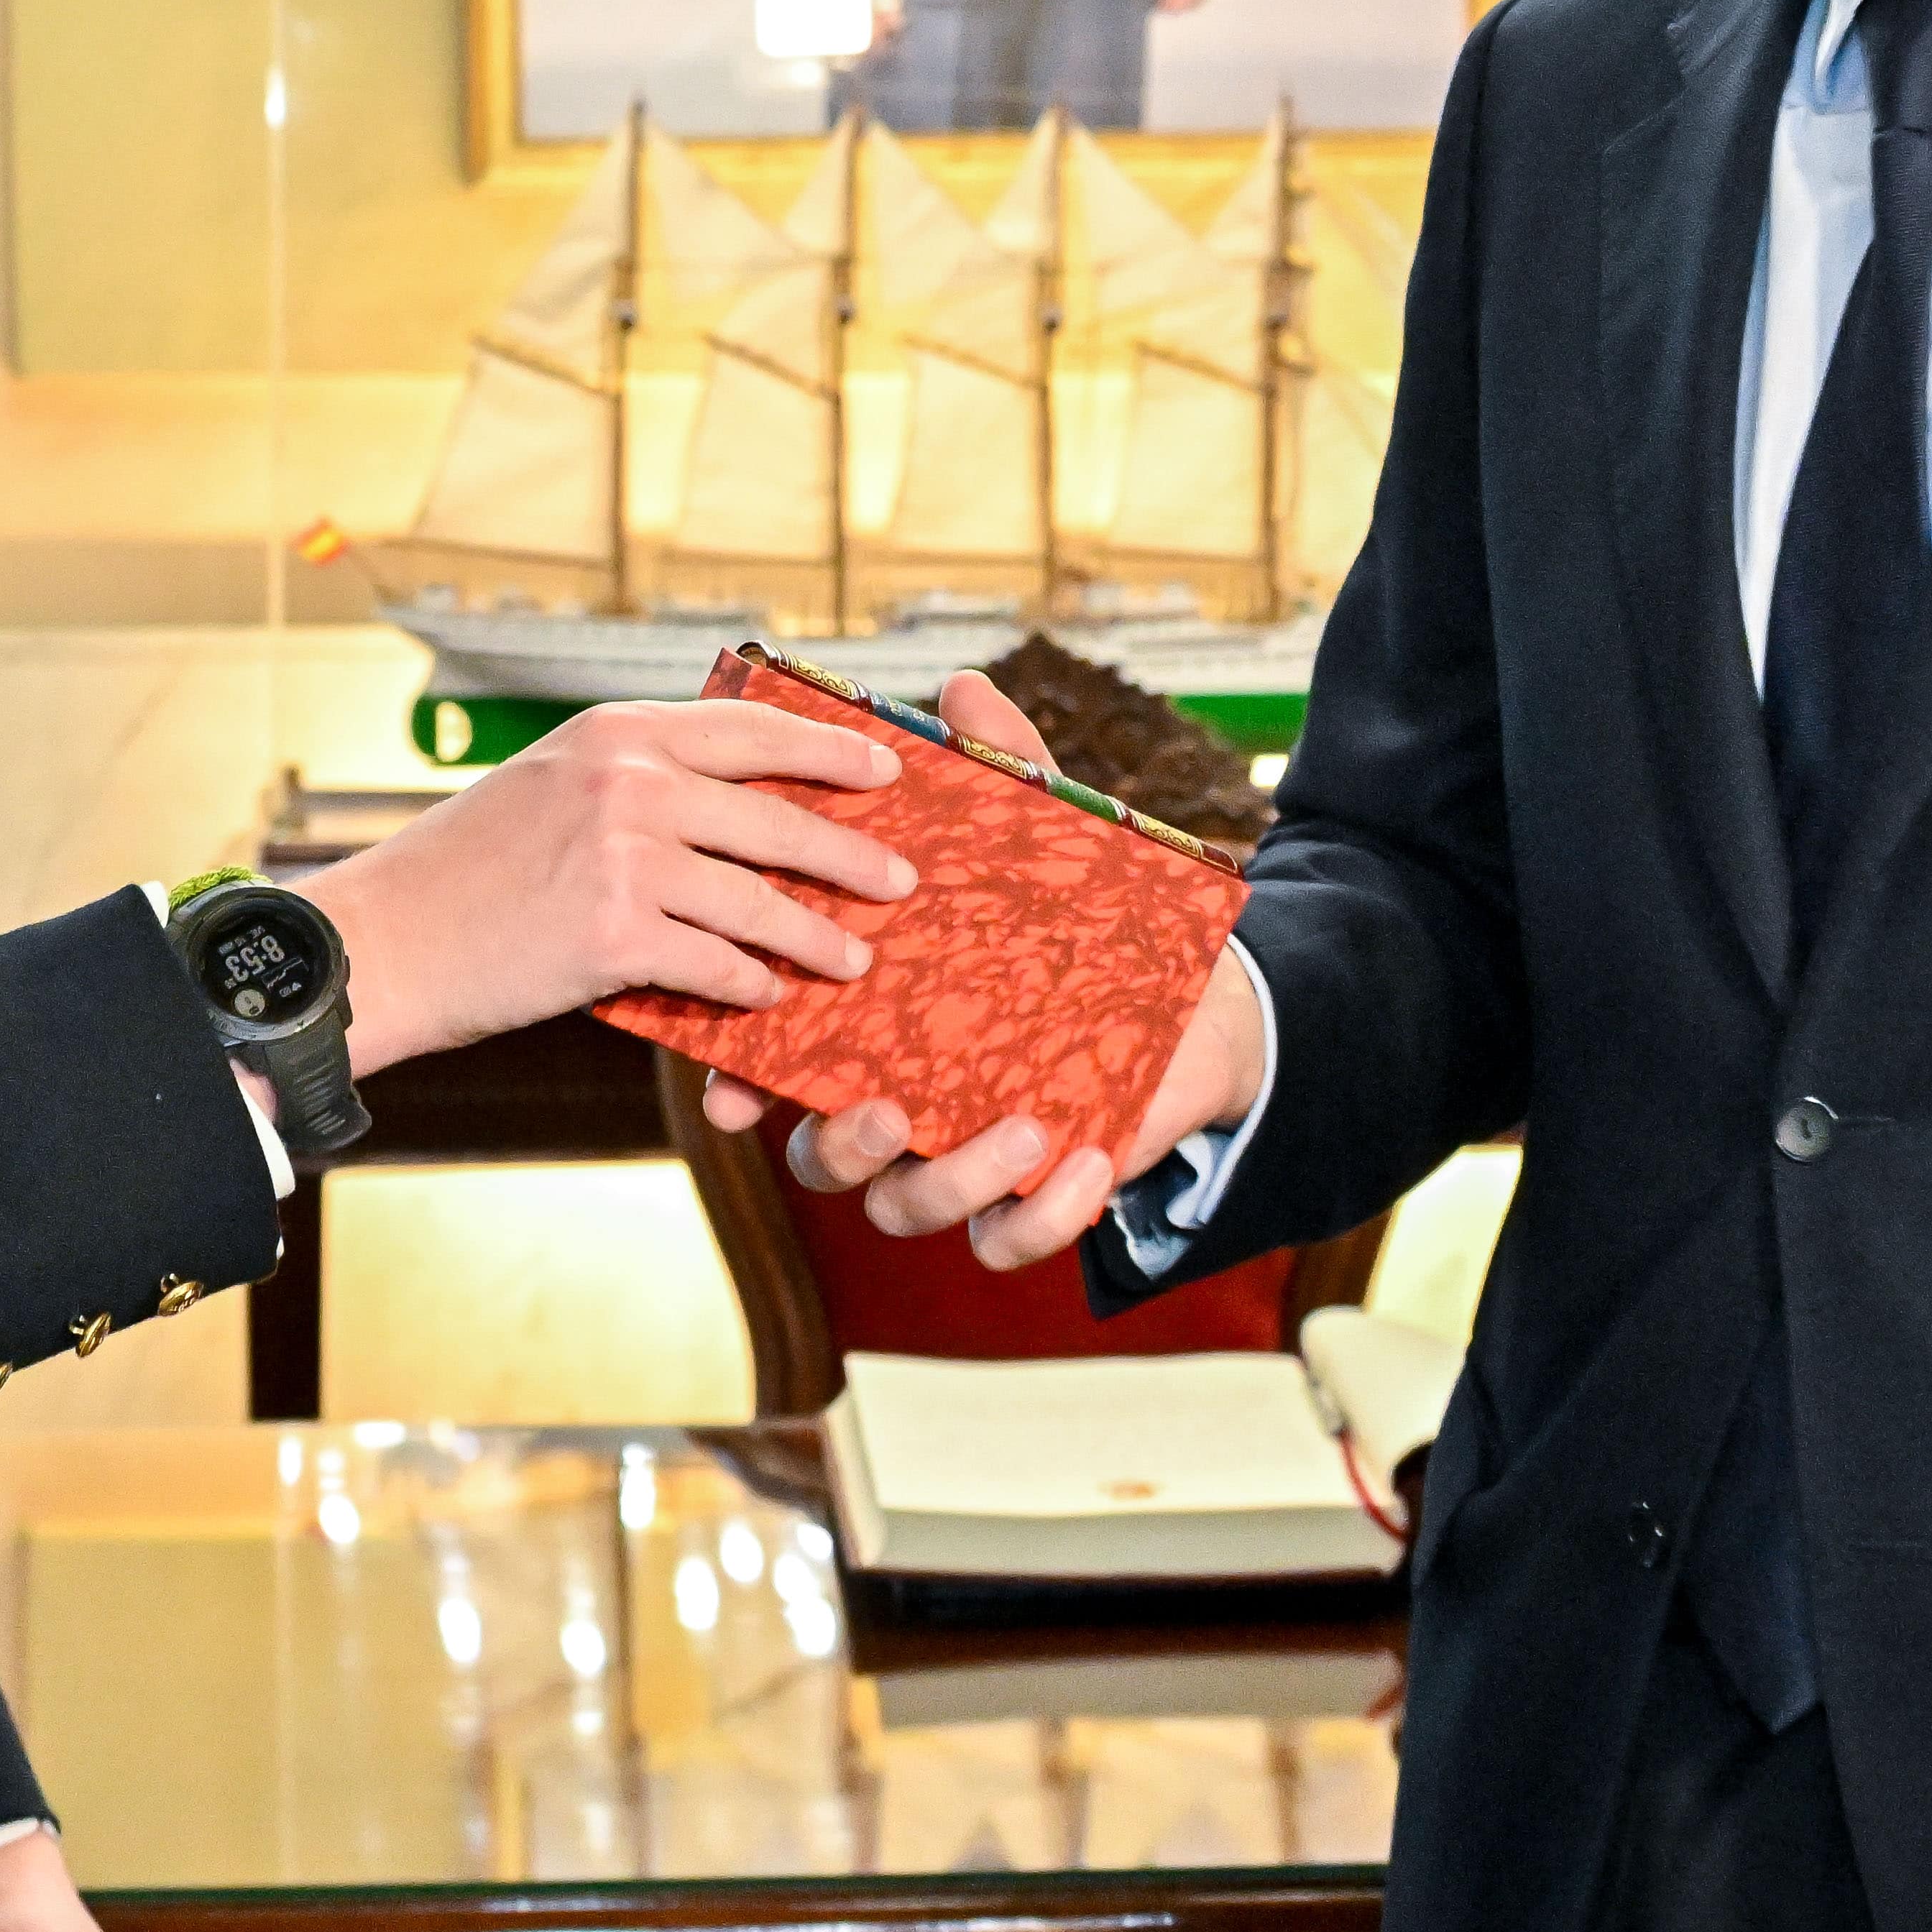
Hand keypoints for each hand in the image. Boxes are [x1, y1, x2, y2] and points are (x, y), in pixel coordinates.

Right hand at [321, 691, 910, 1068]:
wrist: (385, 939)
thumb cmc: (465, 871)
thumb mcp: (551, 785)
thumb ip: (634, 779)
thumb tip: (729, 803)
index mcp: (618, 733)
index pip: (751, 728)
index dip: (830, 746)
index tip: (888, 767)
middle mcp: (628, 781)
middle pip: (777, 815)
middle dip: (852, 852)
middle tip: (903, 879)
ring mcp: (623, 855)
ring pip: (759, 899)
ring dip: (816, 935)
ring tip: (856, 959)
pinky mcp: (614, 933)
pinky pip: (716, 962)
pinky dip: (750, 983)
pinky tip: (770, 997)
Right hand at [701, 682, 1268, 1269]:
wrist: (1198, 1003)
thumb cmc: (1088, 923)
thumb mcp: (1048, 848)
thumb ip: (1006, 774)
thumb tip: (961, 689)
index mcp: (874, 1030)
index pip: (781, 1064)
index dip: (741, 1079)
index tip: (732, 1081)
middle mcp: (900, 1106)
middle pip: (823, 1158)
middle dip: (838, 1140)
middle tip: (880, 1102)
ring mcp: (961, 1162)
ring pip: (907, 1211)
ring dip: (955, 1178)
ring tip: (1022, 1127)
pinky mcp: (1034, 1200)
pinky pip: (1011, 1241)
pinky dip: (1042, 1219)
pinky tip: (1087, 1162)